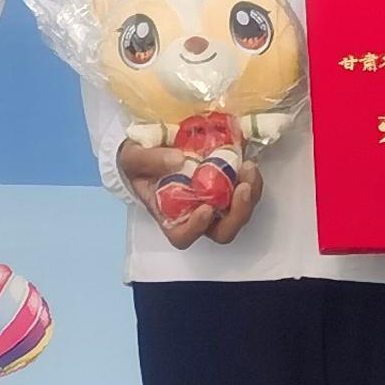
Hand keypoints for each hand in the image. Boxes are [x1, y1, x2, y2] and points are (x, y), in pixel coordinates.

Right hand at [119, 135, 258, 246]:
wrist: (150, 147)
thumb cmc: (138, 162)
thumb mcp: (132, 158)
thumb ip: (149, 160)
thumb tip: (177, 159)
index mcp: (169, 215)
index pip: (183, 236)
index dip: (196, 229)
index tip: (206, 209)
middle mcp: (195, 214)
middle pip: (222, 231)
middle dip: (238, 214)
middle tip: (242, 188)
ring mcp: (214, 202)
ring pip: (239, 213)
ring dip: (250, 195)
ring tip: (249, 168)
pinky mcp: (227, 186)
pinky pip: (246, 192)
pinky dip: (251, 180)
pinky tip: (248, 163)